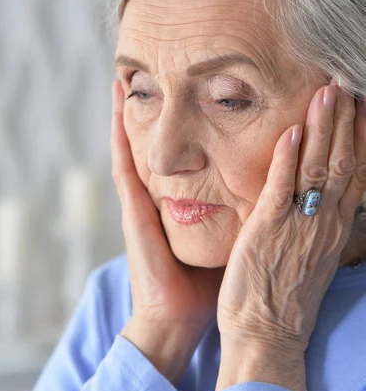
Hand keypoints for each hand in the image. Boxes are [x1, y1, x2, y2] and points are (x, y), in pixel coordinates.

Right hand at [111, 79, 223, 383]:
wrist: (178, 318)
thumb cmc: (205, 285)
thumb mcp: (228, 239)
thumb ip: (241, 214)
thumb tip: (272, 192)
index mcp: (179, 205)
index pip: (179, 157)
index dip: (180, 125)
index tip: (191, 91)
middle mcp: (157, 199)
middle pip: (155, 146)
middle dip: (153, 110)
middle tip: (152, 71)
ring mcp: (141, 204)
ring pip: (135, 148)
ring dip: (129, 113)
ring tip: (126, 76)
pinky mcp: (133, 214)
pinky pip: (125, 167)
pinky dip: (119, 137)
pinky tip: (118, 107)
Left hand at [216, 80, 365, 353]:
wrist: (266, 338)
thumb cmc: (282, 302)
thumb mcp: (309, 261)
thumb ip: (315, 228)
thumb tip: (316, 203)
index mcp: (333, 231)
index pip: (353, 176)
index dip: (359, 139)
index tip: (360, 108)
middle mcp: (323, 225)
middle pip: (343, 164)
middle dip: (345, 122)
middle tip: (346, 83)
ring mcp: (298, 227)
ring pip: (319, 169)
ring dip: (324, 128)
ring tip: (328, 91)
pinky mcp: (269, 233)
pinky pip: (283, 189)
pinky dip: (289, 158)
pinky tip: (293, 130)